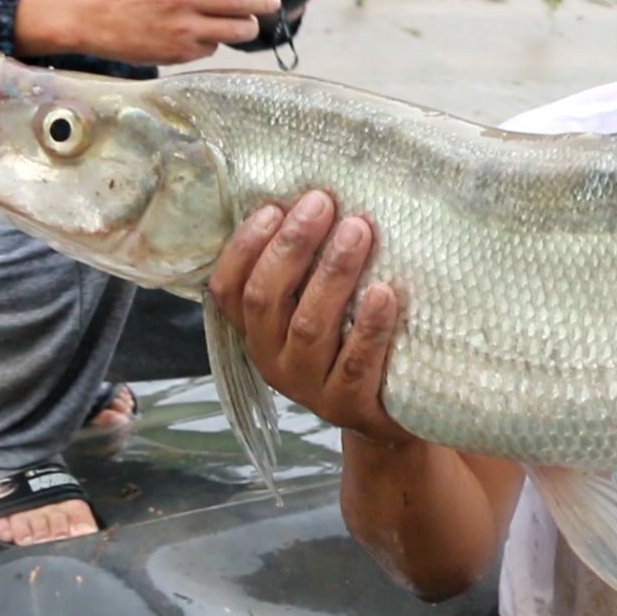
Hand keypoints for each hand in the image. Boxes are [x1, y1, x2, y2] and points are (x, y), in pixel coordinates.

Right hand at [15, 0, 280, 64]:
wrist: (94, 20)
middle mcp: (181, 0)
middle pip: (240, 1)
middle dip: (265, 2)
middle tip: (273, 1)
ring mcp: (183, 29)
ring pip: (237, 30)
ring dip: (249, 26)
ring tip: (249, 21)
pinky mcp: (181, 53)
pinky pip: (214, 47)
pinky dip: (216, 41)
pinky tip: (207, 34)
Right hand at [207, 190, 411, 445]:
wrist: (387, 417)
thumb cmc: (353, 343)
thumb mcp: (319, 306)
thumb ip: (307, 269)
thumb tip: (317, 198)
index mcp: (257, 331)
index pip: (229, 289)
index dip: (245, 247)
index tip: (274, 206)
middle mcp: (273, 359)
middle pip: (268, 298)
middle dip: (293, 245)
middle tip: (323, 203)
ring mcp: (309, 387)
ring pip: (309, 325)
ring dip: (333, 273)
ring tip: (358, 230)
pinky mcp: (349, 406)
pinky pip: (355, 364)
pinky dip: (369, 326)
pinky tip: (386, 292)